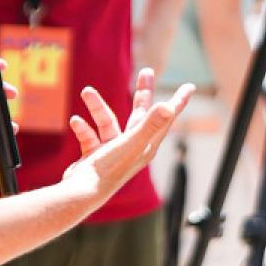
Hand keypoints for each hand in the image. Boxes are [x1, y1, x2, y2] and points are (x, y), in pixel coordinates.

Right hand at [65, 73, 194, 207]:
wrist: (80, 194)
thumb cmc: (108, 169)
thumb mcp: (130, 143)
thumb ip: (149, 124)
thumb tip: (168, 107)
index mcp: (146, 145)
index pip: (166, 118)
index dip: (178, 102)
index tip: (189, 87)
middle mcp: (133, 148)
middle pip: (141, 115)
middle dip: (143, 93)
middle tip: (147, 72)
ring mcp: (113, 152)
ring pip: (108, 122)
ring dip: (97, 107)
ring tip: (87, 92)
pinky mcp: (96, 156)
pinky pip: (91, 135)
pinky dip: (83, 127)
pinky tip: (76, 121)